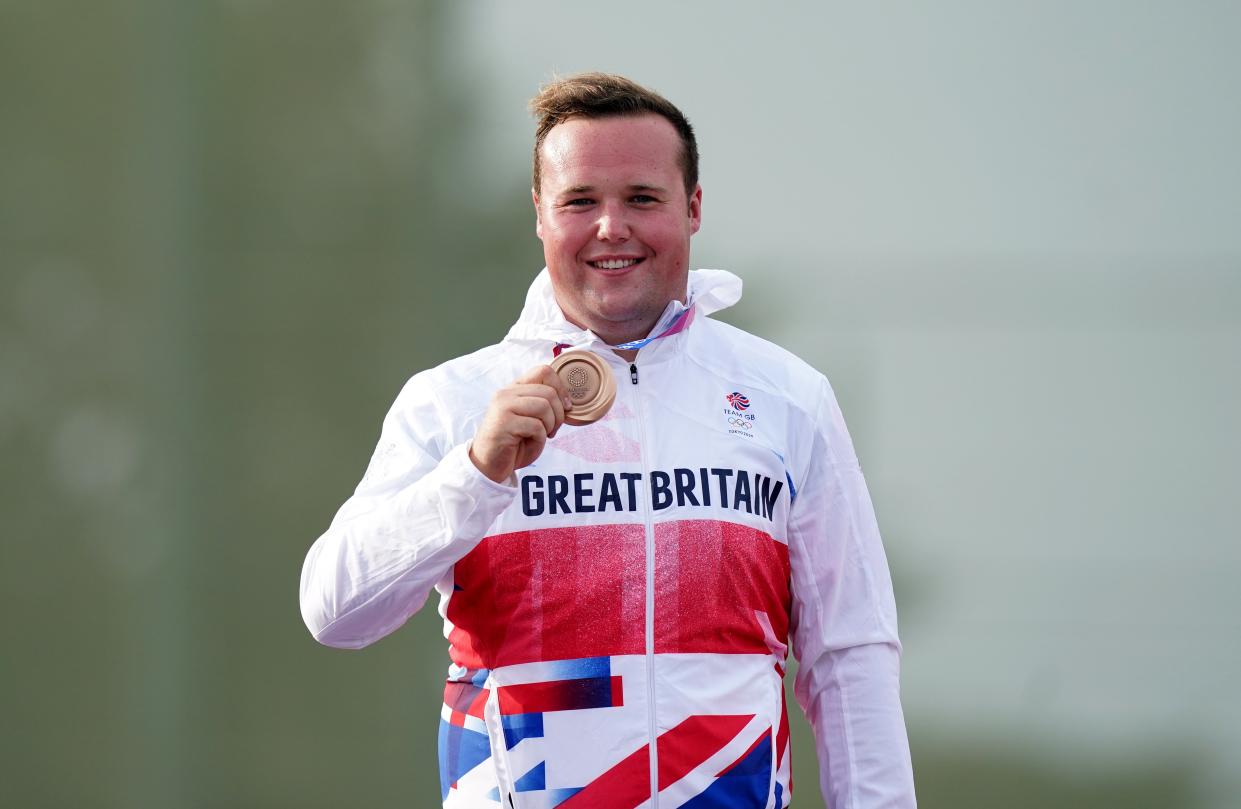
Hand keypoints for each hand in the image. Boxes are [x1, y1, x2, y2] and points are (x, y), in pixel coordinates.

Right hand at [469, 365, 571, 482]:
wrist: (489, 465)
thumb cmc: (514, 443)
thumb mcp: (532, 419)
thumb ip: (545, 405)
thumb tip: (568, 401)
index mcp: (515, 389)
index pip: (544, 371)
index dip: (561, 389)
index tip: (565, 407)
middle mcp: (506, 393)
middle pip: (548, 392)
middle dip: (559, 414)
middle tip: (552, 430)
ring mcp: (503, 407)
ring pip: (544, 407)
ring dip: (550, 425)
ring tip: (542, 436)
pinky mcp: (503, 424)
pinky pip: (536, 426)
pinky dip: (540, 438)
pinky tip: (529, 443)